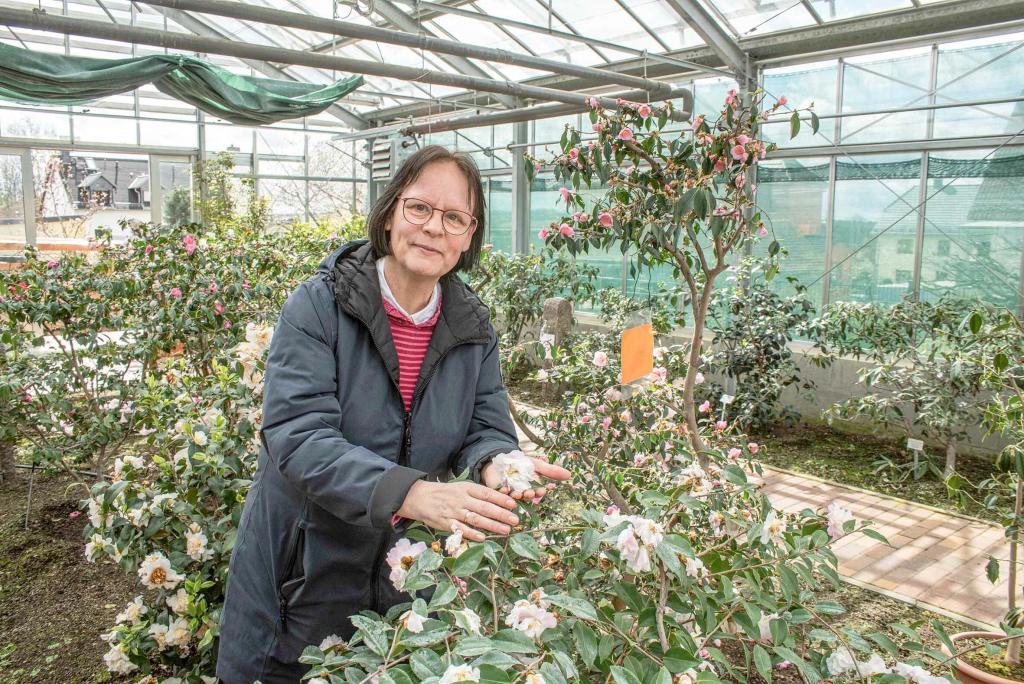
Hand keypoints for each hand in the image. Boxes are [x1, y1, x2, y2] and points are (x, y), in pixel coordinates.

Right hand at [397, 480, 518, 542]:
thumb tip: (500, 499)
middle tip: (515, 520)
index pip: (486, 493)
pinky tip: (483, 538)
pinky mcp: (445, 523)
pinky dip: (471, 534)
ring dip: (492, 525)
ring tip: (506, 530)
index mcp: (466, 488)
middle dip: (501, 514)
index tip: (513, 504)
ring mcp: (453, 512)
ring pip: (475, 519)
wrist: (419, 497)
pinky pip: (460, 529)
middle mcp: (461, 499)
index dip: (501, 499)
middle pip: (484, 507)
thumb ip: (477, 494)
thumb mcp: (461, 488)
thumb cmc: (445, 493)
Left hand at [482, 455, 571, 501]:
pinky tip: (505, 489)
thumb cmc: (521, 464)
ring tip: (518, 492)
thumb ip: (551, 470)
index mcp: (533, 487)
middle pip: (528, 496)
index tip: (545, 488)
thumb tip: (569, 475)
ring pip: (516, 497)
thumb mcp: (537, 464)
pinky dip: (503, 491)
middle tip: (531, 492)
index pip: (539, 491)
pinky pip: (501, 493)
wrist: (502, 460)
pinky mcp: (499, 491)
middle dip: (530, 495)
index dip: (542, 491)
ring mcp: (511, 492)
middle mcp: (523, 492)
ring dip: (518, 495)